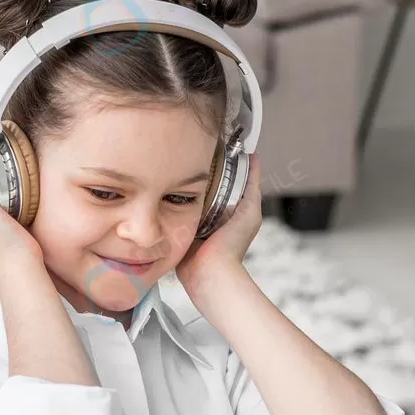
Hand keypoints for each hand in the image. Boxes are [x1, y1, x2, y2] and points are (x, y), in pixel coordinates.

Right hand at [175, 150, 262, 303]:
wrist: (209, 271)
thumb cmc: (232, 245)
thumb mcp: (250, 211)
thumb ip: (252, 187)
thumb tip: (254, 157)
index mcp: (225, 207)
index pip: (220, 177)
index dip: (215, 161)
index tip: (206, 142)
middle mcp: (208, 212)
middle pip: (199, 184)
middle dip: (191, 170)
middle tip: (182, 152)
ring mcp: (190, 220)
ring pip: (182, 194)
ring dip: (176, 184)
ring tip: (168, 166)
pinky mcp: (176, 228)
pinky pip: (169, 209)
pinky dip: (165, 200)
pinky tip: (159, 186)